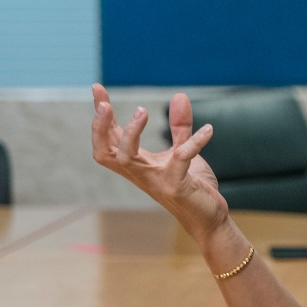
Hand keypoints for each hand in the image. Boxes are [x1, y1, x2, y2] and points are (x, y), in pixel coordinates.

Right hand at [91, 84, 228, 242]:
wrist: (208, 218)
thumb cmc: (191, 186)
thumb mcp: (183, 151)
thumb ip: (180, 126)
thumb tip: (179, 95)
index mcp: (137, 164)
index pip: (109, 139)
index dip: (100, 117)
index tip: (97, 88)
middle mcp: (140, 172)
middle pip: (105, 153)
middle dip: (100, 129)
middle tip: (105, 105)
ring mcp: (155, 181)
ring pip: (125, 159)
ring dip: (130, 134)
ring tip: (142, 110)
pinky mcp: (176, 186)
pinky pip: (181, 159)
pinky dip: (195, 142)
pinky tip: (209, 130)